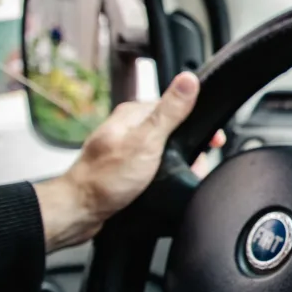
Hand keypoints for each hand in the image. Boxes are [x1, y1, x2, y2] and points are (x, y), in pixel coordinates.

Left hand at [35, 72, 205, 252]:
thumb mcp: (147, 141)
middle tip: (193, 165)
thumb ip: (170, 111)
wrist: (79, 212)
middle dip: (189, 149)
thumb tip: (188, 80)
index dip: (198, 122)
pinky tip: (163, 185)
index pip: (176, 106)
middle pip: (173, 129)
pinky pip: (156, 166)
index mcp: (133, 114)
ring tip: (178, 178)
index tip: (212, 138)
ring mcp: (126, 147)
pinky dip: (165, 175)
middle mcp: (128, 128)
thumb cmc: (105, 179)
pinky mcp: (126, 167)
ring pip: (166, 150)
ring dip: (178, 165)